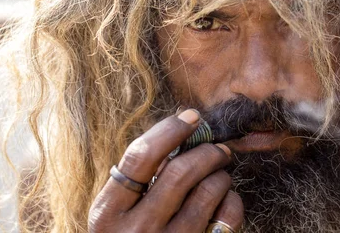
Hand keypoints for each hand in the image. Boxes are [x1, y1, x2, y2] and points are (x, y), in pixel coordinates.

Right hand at [88, 109, 243, 231]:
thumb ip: (138, 178)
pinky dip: (233, 200)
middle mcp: (136, 232)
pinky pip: (227, 218)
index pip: (140, 157)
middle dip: (207, 151)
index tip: (191, 117)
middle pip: (181, 172)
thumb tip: (181, 127)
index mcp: (107, 214)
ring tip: (221, 172)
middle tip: (218, 147)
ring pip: (208, 192)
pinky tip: (227, 198)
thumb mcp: (117, 214)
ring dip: (221, 173)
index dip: (170, 130)